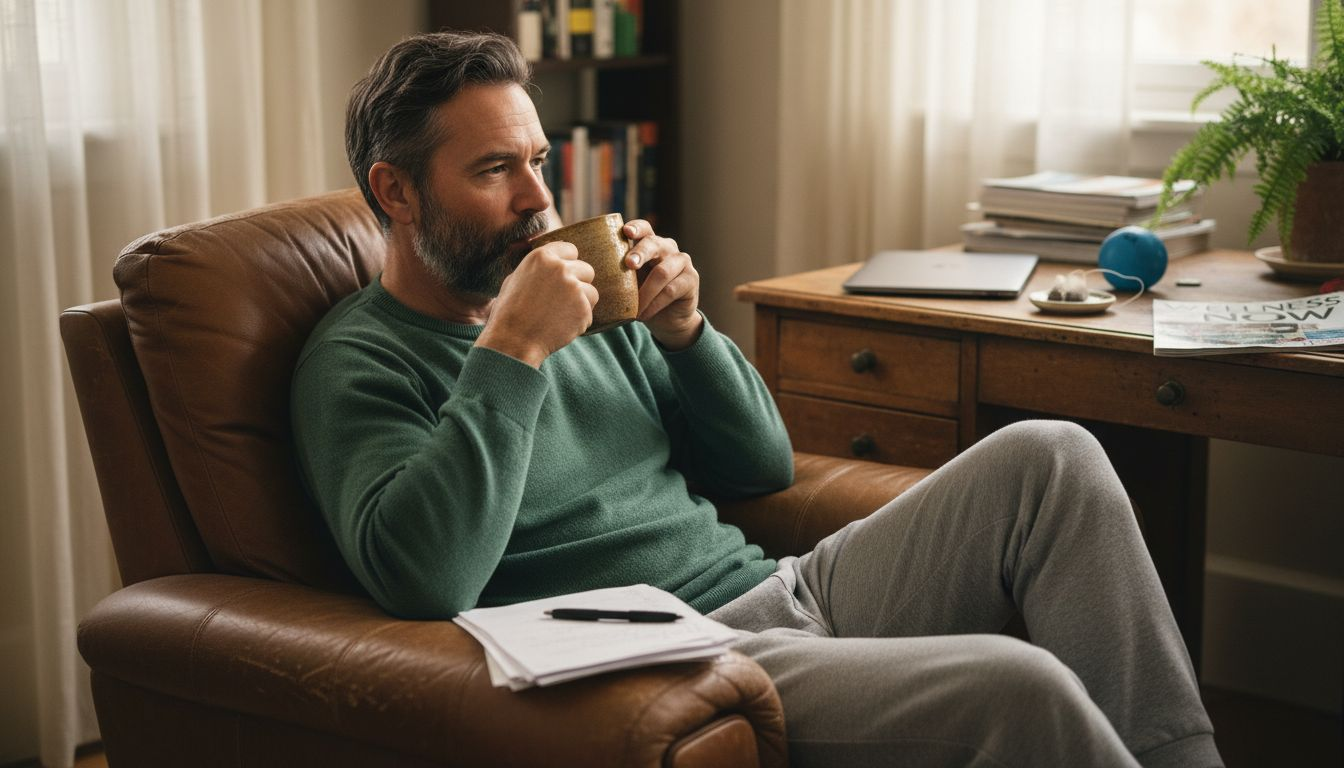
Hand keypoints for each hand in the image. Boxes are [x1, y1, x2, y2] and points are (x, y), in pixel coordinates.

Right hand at [477, 242, 597, 367]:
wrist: (513, 341)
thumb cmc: (509, 313)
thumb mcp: (515, 279)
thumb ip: (537, 268)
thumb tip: (552, 262)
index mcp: (542, 256)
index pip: (571, 250)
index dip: (569, 263)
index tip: (564, 276)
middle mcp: (560, 268)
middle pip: (586, 269)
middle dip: (579, 283)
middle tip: (563, 300)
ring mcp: (574, 288)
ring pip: (591, 292)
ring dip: (581, 303)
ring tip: (561, 315)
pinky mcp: (583, 308)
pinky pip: (589, 312)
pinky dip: (579, 321)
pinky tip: (561, 326)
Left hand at [623, 219, 702, 349]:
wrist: (666, 319)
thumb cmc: (641, 296)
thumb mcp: (627, 283)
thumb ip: (615, 272)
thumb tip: (584, 271)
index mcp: (649, 243)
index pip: (644, 228)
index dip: (636, 227)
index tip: (626, 231)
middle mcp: (667, 248)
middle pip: (654, 244)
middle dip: (640, 253)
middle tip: (629, 264)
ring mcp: (682, 262)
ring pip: (662, 272)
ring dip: (645, 292)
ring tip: (634, 309)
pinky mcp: (691, 279)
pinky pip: (671, 290)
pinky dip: (654, 304)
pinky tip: (644, 314)